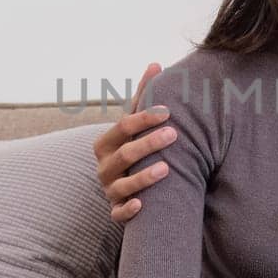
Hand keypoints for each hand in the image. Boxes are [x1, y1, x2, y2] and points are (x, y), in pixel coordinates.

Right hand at [92, 62, 178, 223]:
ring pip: (121, 185)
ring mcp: (109, 190)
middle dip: (148, 144)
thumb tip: (156, 64)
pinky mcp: (116, 211)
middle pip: (124, 154)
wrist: (124, 186)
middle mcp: (104, 167)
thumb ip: (143, 98)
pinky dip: (127, 209)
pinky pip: (118, 214)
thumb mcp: (135, 126)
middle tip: (174, 134)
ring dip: (143, 177)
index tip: (168, 111)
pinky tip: (141, 204)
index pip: (123, 126)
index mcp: (106, 143)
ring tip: (167, 169)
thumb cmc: (133, 149)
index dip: (144, 118)